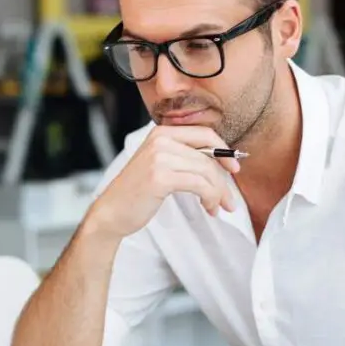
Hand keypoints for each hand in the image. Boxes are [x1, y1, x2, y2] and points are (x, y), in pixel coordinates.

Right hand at [86, 125, 240, 238]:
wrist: (111, 213)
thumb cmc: (136, 193)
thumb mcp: (159, 165)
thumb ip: (183, 156)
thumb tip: (221, 161)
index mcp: (161, 133)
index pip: (205, 133)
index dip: (224, 151)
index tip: (234, 168)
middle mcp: (160, 140)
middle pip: (208, 155)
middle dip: (224, 179)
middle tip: (229, 199)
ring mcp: (159, 157)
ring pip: (206, 171)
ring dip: (218, 192)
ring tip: (217, 207)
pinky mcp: (160, 177)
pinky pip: (199, 184)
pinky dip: (210, 197)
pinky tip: (208, 208)